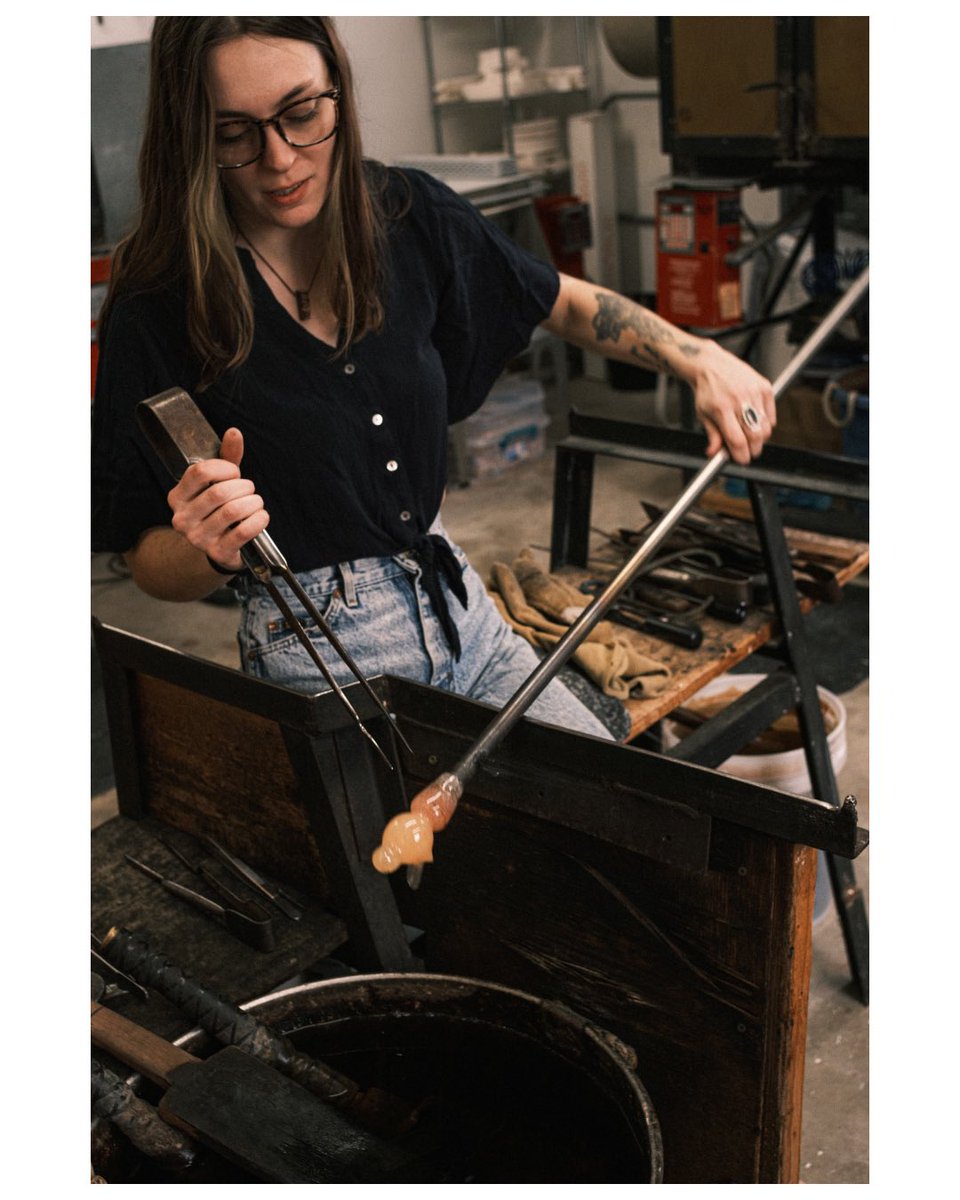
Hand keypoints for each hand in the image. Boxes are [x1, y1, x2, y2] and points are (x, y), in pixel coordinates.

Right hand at [167, 428, 269, 571]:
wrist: (219, 549)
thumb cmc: (219, 510)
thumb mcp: (220, 483)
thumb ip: (227, 459)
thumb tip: (234, 432)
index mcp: (177, 496)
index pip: (200, 472)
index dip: (225, 468)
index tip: (235, 472)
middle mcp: (182, 518)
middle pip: (219, 492)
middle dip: (243, 486)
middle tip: (249, 489)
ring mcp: (198, 538)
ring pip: (232, 511)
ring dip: (253, 502)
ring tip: (256, 502)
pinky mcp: (218, 552)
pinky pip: (243, 531)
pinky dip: (259, 520)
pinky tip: (261, 516)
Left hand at [689, 341, 776, 464]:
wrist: (711, 364)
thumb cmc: (706, 390)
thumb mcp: (703, 414)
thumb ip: (712, 435)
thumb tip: (715, 455)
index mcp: (721, 409)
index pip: (737, 441)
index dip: (741, 456)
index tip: (742, 460)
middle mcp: (739, 400)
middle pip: (755, 436)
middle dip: (754, 450)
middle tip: (749, 452)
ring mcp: (754, 392)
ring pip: (766, 427)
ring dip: (760, 438)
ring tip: (751, 437)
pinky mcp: (764, 386)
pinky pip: (771, 415)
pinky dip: (767, 424)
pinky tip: (756, 422)